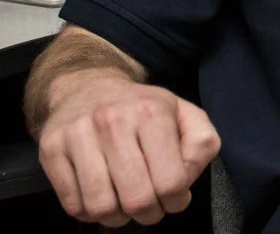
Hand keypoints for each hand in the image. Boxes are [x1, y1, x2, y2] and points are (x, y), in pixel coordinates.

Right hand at [36, 67, 220, 226]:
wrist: (88, 87)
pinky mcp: (52, 149)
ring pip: (102, 207)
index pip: (171, 181)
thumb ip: (201, 146)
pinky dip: (90, 212)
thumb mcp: (184, 114)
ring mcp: (79, 134)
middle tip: (151, 207)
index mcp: (153, 111)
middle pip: (137, 198)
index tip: (175, 197)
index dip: (177, 200)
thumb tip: (184, 183)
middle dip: (149, 213)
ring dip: (118, 217)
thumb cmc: (141, 108)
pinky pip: (73, 205)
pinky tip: (102, 195)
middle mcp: (114, 120)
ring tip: (126, 203)